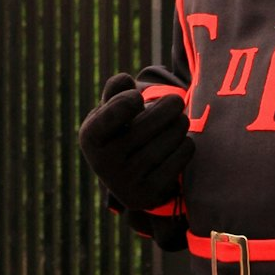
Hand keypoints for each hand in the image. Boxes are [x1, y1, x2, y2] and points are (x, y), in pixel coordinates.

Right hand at [78, 73, 191, 211]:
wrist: (127, 176)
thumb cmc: (120, 131)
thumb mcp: (111, 110)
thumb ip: (116, 90)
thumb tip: (125, 80)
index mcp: (90, 138)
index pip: (111, 115)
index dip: (127, 102)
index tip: (137, 97)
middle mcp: (103, 163)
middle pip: (144, 128)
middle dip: (166, 109)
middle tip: (177, 100)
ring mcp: (126, 182)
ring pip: (164, 144)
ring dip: (179, 125)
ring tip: (181, 119)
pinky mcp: (148, 194)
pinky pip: (176, 162)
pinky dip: (184, 146)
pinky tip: (182, 140)